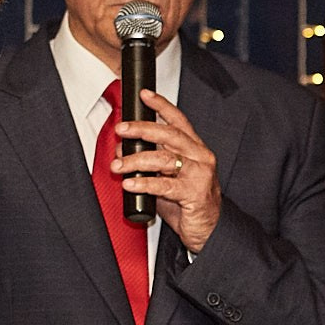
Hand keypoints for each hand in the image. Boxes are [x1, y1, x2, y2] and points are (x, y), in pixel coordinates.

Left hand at [112, 89, 221, 253]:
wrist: (207, 229)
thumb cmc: (187, 202)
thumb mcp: (167, 177)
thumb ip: (149, 163)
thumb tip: (121, 150)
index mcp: (195, 149)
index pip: (178, 121)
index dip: (162, 106)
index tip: (144, 95)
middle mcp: (200, 157)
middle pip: (169, 134)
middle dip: (142, 129)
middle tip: (121, 130)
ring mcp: (200, 174)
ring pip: (164, 158)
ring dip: (136, 160)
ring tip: (117, 165)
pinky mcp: (195, 194)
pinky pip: (165, 185)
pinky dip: (144, 183)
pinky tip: (129, 183)